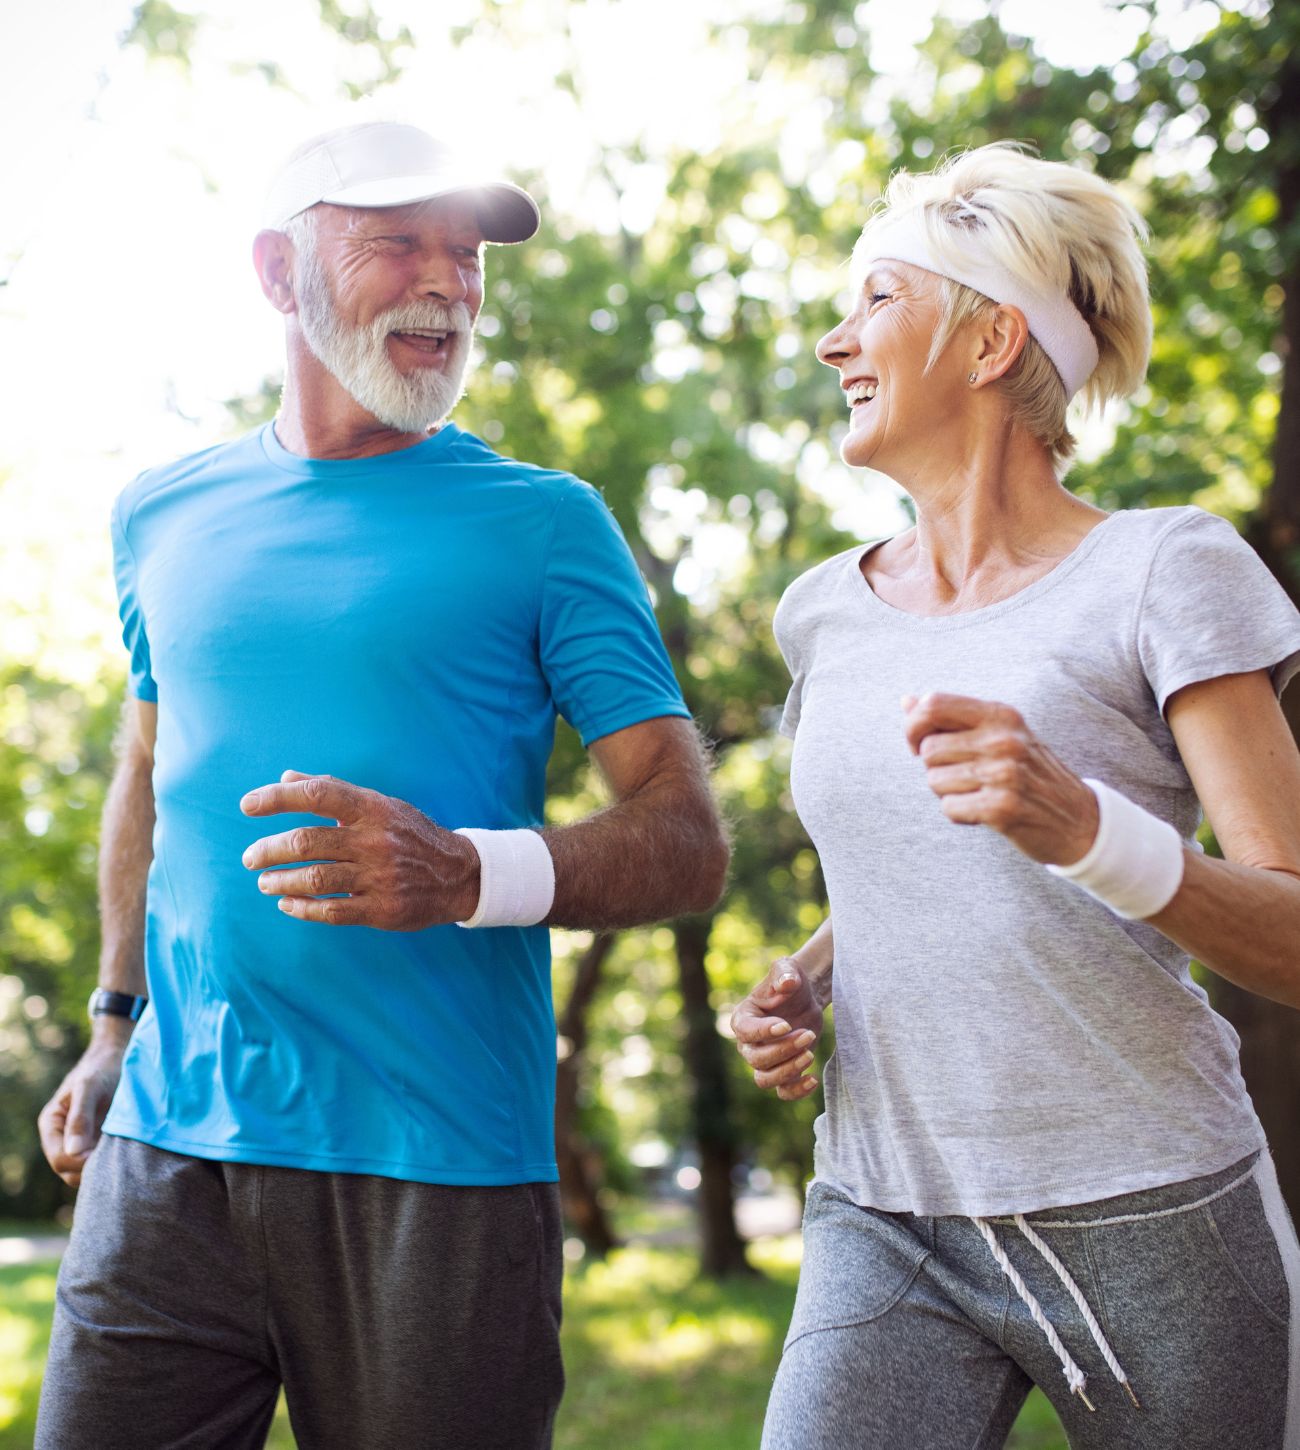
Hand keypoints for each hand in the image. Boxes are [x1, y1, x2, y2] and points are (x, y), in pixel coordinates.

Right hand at [37, 1026, 129, 1185]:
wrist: (121, 1055)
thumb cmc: (103, 1067)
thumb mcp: (90, 1086)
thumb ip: (80, 1118)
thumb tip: (74, 1152)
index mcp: (52, 1125)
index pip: (59, 1159)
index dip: (79, 1163)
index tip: (103, 1155)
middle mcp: (63, 1137)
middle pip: (70, 1171)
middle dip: (91, 1170)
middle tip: (118, 1157)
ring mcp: (82, 1141)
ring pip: (87, 1170)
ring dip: (103, 1167)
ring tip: (125, 1153)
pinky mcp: (100, 1141)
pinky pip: (103, 1161)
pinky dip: (113, 1162)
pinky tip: (130, 1151)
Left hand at [240, 770, 479, 928]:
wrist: (459, 874)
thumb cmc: (408, 834)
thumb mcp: (378, 804)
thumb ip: (332, 790)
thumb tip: (286, 776)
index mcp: (373, 809)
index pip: (318, 795)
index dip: (278, 798)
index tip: (247, 805)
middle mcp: (375, 840)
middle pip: (308, 842)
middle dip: (270, 850)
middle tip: (249, 858)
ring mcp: (380, 876)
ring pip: (317, 878)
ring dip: (281, 881)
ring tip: (264, 882)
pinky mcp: (382, 908)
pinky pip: (333, 911)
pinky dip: (303, 908)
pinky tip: (287, 904)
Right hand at [730, 957, 824, 1101]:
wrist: (805, 996)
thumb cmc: (791, 980)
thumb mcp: (787, 969)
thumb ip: (785, 973)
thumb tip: (787, 984)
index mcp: (743, 1018)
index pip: (745, 1032)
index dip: (763, 1032)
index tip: (786, 1024)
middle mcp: (749, 1043)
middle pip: (756, 1059)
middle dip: (783, 1050)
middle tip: (807, 1034)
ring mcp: (765, 1060)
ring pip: (765, 1079)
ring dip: (788, 1071)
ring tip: (811, 1054)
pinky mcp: (783, 1071)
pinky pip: (783, 1092)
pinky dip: (796, 1091)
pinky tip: (813, 1079)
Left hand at [902, 692, 1098, 864]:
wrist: (1080, 819)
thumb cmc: (1029, 773)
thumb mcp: (999, 735)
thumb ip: (952, 718)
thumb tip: (906, 701)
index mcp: (1001, 714)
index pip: (932, 705)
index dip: (913, 727)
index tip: (920, 745)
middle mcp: (1004, 739)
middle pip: (928, 750)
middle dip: (935, 768)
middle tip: (964, 777)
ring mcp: (1005, 774)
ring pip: (934, 781)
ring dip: (948, 793)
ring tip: (980, 793)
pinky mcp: (1002, 808)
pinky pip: (949, 808)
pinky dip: (959, 814)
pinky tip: (984, 813)